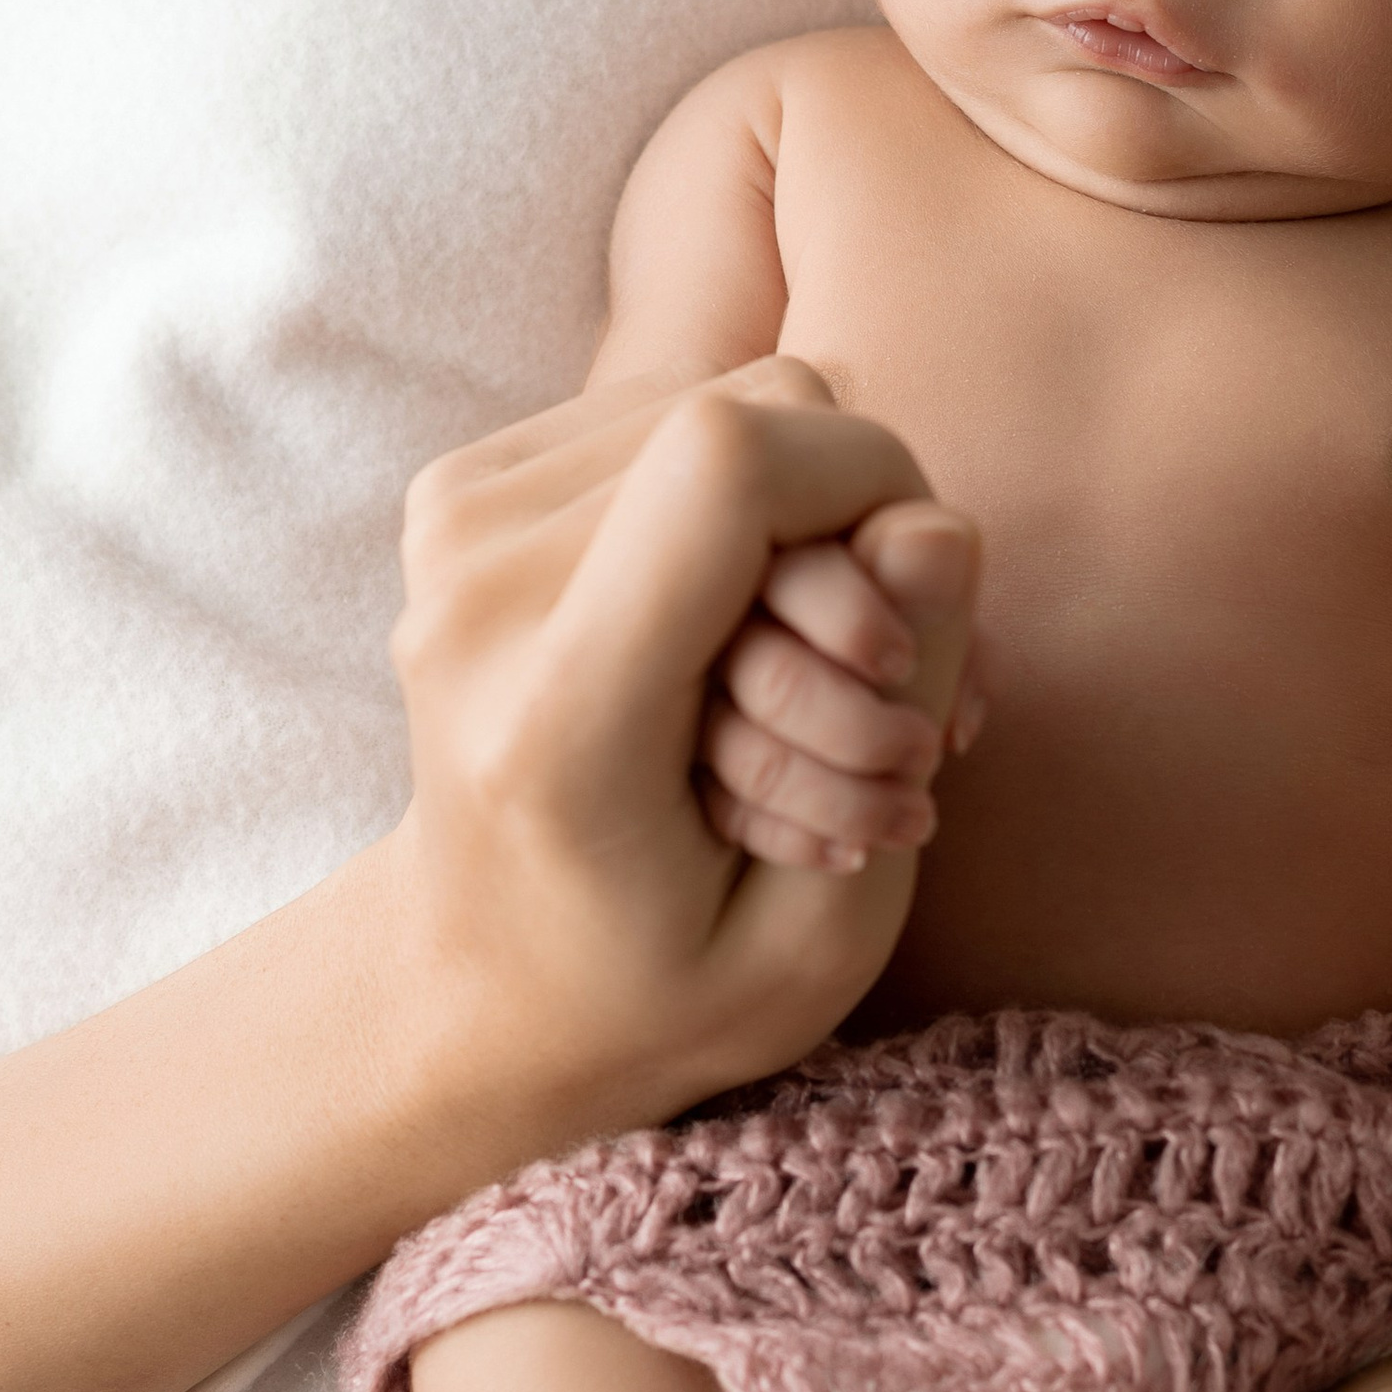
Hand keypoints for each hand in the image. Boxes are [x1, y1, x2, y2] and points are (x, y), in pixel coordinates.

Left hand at [384, 359, 976, 1152]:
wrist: (483, 991)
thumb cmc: (667, 988)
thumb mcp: (825, 929)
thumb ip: (894, 714)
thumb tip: (939, 524)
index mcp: (556, 721)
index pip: (726, 465)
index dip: (871, 487)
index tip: (907, 640)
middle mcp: (475, 598)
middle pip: (747, 414)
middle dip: (856, 533)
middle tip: (865, 707)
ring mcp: (451, 530)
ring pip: (723, 399)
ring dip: (800, 526)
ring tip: (798, 689)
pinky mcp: (462, 492)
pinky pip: (671, 414)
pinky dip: (742, 509)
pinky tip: (735, 633)